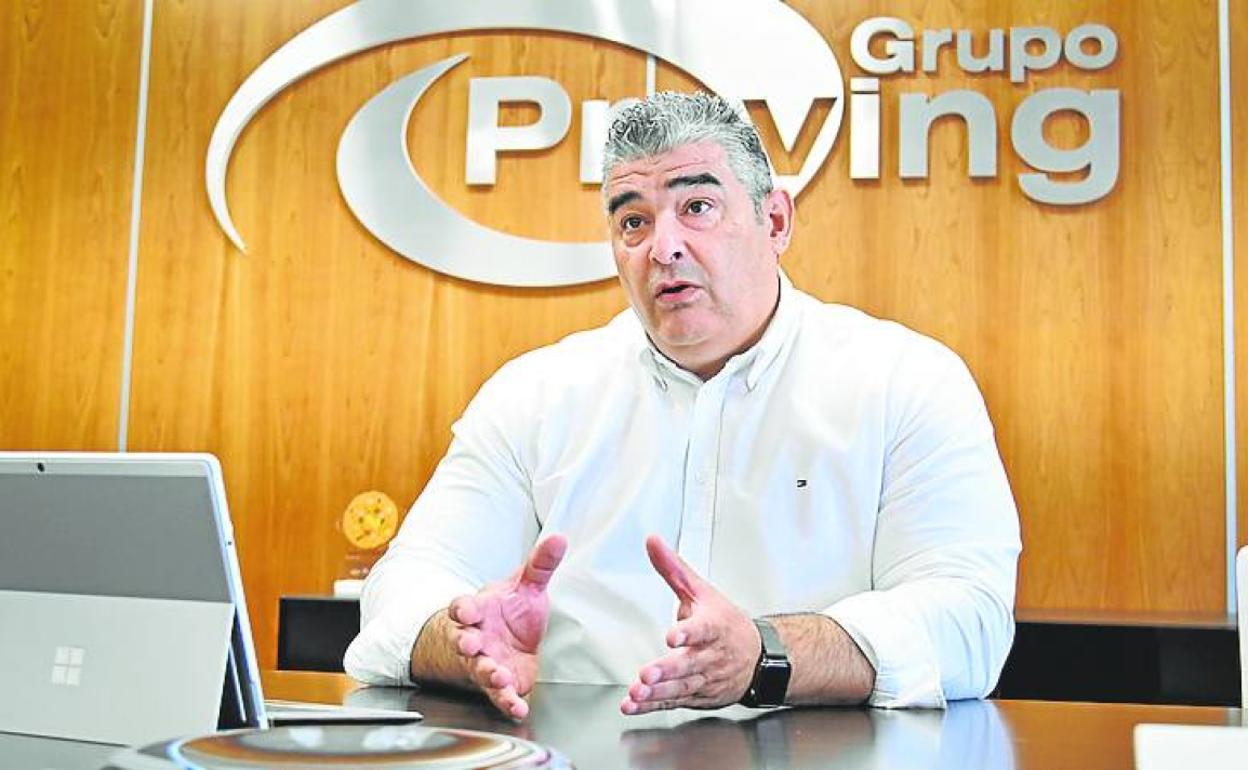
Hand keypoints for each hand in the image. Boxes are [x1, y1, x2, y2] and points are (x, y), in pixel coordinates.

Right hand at [447, 534, 566, 718]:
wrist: (508, 638)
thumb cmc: (511, 610)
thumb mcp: (526, 585)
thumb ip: (540, 564)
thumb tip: (559, 538)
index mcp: (479, 610)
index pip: (463, 606)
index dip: (462, 608)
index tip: (464, 610)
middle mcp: (476, 638)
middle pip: (464, 641)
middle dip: (465, 643)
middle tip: (469, 644)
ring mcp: (485, 662)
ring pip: (481, 670)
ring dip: (488, 673)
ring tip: (497, 676)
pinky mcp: (500, 684)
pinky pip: (501, 696)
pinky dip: (508, 702)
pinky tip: (518, 708)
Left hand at [621, 535, 760, 714]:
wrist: (759, 659)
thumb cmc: (726, 623)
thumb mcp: (702, 591)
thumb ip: (674, 568)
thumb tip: (652, 541)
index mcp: (714, 627)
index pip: (704, 629)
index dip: (689, 632)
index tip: (673, 635)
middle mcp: (711, 656)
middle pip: (689, 664)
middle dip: (668, 670)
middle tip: (647, 675)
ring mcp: (705, 679)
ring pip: (681, 687)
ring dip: (658, 693)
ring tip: (637, 693)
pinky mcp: (697, 696)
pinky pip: (674, 703)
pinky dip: (653, 706)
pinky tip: (634, 706)